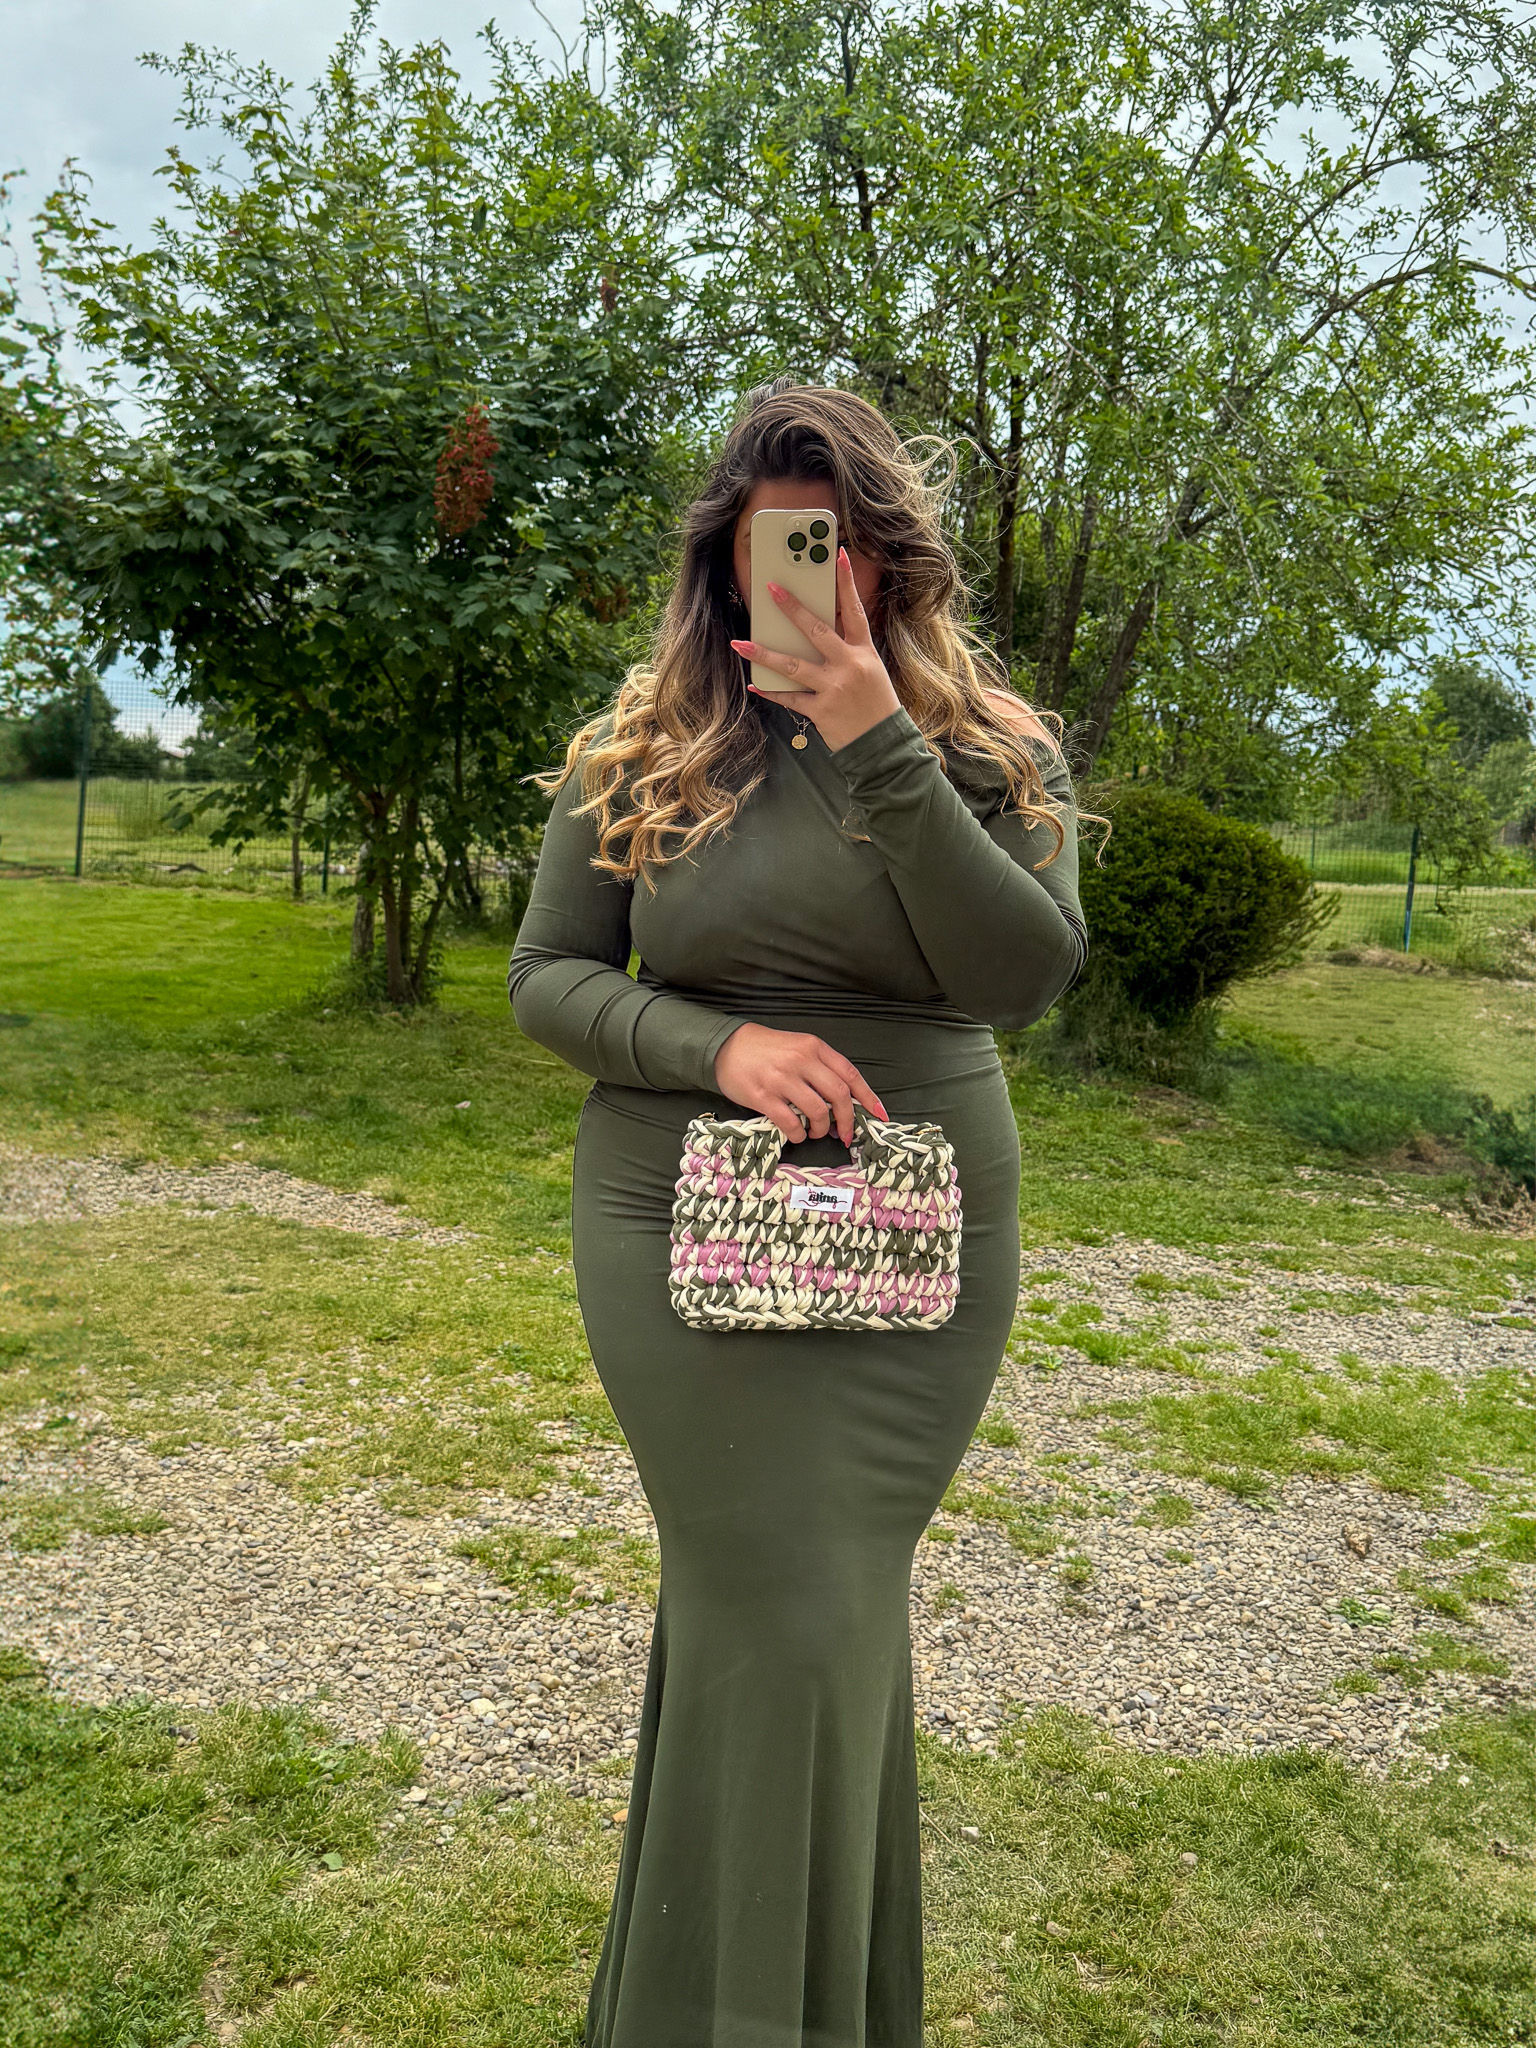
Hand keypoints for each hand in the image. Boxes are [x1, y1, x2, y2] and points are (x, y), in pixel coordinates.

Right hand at [713, 1023, 887, 1143]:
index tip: (879, 1114)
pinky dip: (798, 1134)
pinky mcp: (762, 1096)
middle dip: (847, 1120)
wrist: (725, 1046)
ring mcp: (781, 1078)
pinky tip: (797, 1133)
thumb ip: (820, 1067)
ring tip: (815, 1132)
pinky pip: (790, 1122)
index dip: (868, 1097)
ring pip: (817, 1111)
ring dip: (821, 1129)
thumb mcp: (798, 1047)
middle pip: (838, 1095)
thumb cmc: (765, 1049)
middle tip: (845, 1134)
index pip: (850, 1073)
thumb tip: (844, 1100)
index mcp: (813, 1046)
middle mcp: (800, 1060)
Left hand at [730, 546, 901, 752]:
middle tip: (772, 588)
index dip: (846, 582)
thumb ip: (847, 651)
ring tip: (741, 642)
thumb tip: (816, 632)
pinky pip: (789, 698)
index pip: (855, 610)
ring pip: (792, 666)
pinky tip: (754, 683)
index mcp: (864, 653)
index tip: (836, 555)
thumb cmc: (876, 706)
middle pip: (817, 631)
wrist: (883, 746)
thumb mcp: (870, 671)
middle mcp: (849, 666)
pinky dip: (771, 691)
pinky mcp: (820, 711)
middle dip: (793, 608)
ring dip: (764, 653)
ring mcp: (833, 688)